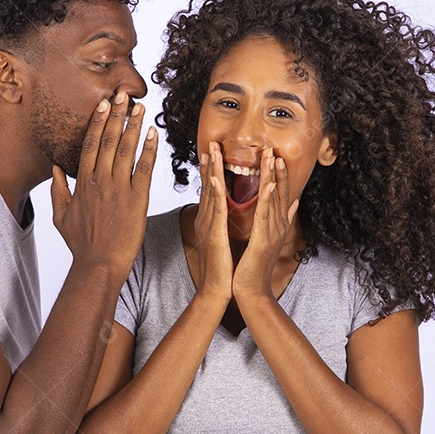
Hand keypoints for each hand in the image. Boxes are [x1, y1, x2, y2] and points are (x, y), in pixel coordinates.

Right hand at [51, 92, 156, 282]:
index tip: (104, 105)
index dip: (98, 122)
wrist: (99, 265)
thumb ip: (58, 191)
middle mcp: (100, 181)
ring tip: (141, 107)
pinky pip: (144, 169)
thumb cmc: (81, 244)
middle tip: (123, 95)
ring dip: (134, 126)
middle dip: (117, 115)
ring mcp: (118, 189)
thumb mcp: (61, 216)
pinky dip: (149, 150)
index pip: (90, 144)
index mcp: (83, 183)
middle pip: (108, 140)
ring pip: (126, 150)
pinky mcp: (136, 200)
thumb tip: (56, 170)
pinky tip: (153, 134)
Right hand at [191, 141, 233, 305]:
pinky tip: (214, 179)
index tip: (214, 151)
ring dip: (212, 171)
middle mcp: (206, 220)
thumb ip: (226, 225)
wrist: (217, 292)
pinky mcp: (214, 235)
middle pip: (207, 186)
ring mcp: (208, 227)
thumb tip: (228, 214)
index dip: (212, 170)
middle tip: (211, 142)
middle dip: (209, 163)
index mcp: (210, 221)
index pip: (211, 190)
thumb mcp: (225, 242)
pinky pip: (216, 211)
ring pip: (210, 193)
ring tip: (213, 150)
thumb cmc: (223, 269)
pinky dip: (215, 194)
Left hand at [233, 147, 298, 300]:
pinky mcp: (263, 240)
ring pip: (272, 199)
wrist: (252, 291)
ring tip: (272, 157)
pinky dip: (267, 199)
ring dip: (272, 177)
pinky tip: (268, 184)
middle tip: (274, 148)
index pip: (278, 194)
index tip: (276, 155)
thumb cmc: (256, 267)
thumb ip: (282, 220)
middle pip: (278, 192)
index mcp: (276, 225)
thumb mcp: (270, 239)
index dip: (278, 174)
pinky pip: (265, 215)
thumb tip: (294, 203)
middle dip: (276, 169)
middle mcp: (277, 226)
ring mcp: (271, 232)